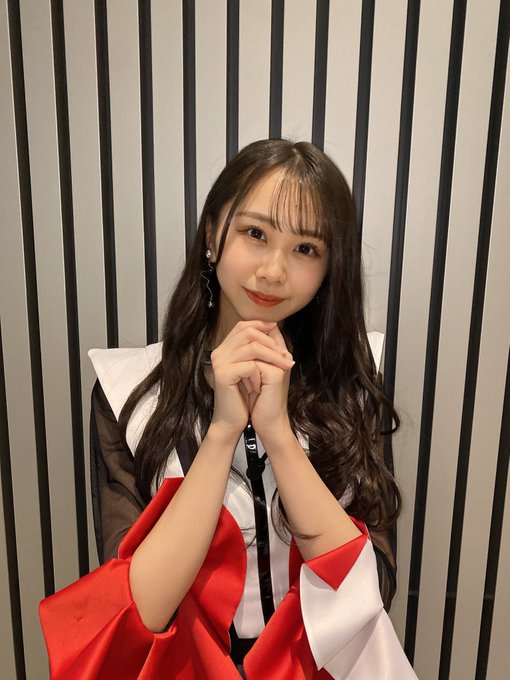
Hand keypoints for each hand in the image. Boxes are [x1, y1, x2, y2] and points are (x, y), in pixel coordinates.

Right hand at [209, 320, 293, 438]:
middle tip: (286, 356)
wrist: (233, 422)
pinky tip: (259, 387)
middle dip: (271, 342)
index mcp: (225, 349)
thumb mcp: (257, 368)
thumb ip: (262, 348)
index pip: (243, 326)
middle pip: (248, 332)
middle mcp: (219, 352)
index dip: (261, 325)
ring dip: (272, 358)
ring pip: (252, 347)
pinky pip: (250, 366)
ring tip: (282, 369)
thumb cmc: (245, 397)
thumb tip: (275, 326)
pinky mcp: (223, 375)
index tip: (277, 331)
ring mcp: (219, 362)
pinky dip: (259, 376)